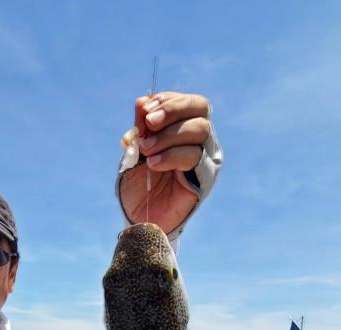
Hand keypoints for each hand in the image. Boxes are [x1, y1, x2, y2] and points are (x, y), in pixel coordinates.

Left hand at [118, 92, 212, 233]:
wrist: (141, 218)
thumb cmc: (139, 184)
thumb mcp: (136, 151)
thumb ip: (140, 128)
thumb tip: (142, 101)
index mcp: (184, 128)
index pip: (188, 102)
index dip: (169, 100)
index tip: (145, 109)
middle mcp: (200, 139)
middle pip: (200, 108)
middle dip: (172, 110)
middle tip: (149, 123)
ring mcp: (205, 157)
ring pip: (199, 129)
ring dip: (168, 135)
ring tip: (146, 150)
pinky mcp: (205, 177)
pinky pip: (193, 156)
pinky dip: (171, 155)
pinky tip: (153, 164)